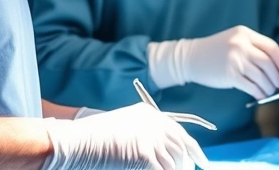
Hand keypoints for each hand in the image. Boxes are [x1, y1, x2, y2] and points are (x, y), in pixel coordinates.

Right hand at [42, 102, 208, 169]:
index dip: (194, 151)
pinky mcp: (145, 155)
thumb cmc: (93, 139)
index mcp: (150, 114)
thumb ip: (143, 134)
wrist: (76, 141)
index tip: (202, 162)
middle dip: (188, 164)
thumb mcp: (123, 128)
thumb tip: (163, 152)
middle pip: (182, 149)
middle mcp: (155, 123)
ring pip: (174, 163)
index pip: (181, 134)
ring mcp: (151, 139)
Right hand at [151, 26, 278, 99]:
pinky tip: (260, 95)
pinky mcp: (230, 75)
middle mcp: (242, 45)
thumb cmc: (215, 50)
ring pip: (261, 76)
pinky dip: (259, 92)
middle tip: (278, 83)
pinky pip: (251, 86)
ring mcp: (236, 60)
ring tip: (270, 91)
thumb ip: (252, 47)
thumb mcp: (234, 40)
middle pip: (268, 63)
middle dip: (276, 76)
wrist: (191, 58)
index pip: (271, 47)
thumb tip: (274, 65)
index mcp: (245, 34)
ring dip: (269, 86)